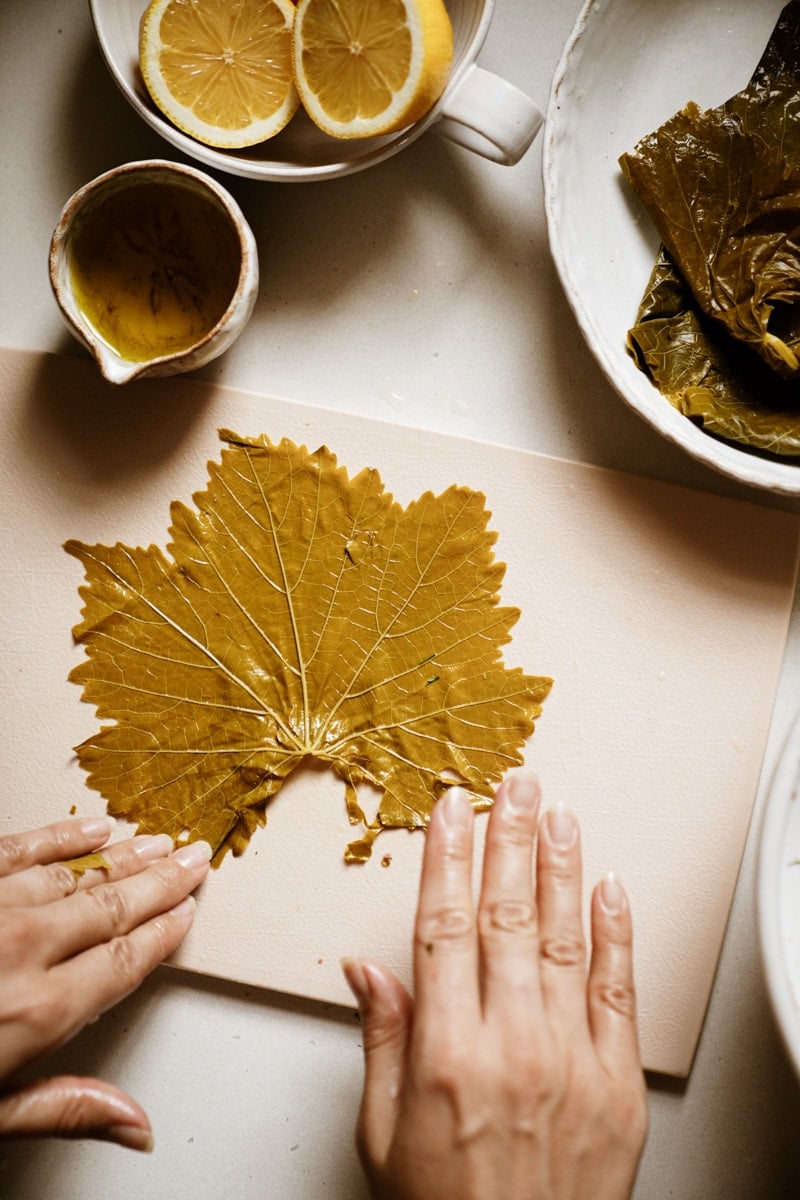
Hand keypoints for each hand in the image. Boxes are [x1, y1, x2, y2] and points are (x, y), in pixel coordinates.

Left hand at [0, 816, 210, 1149]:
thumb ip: (62, 1106)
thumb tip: (133, 1122)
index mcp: (38, 1011)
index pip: (127, 959)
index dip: (166, 930)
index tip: (190, 910)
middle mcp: (23, 949)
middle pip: (115, 907)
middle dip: (163, 881)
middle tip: (196, 858)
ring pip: (78, 872)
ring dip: (124, 855)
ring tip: (156, 840)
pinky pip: (23, 846)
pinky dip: (63, 834)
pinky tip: (91, 826)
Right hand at [342, 774, 646, 1199]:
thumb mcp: (382, 1135)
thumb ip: (380, 1041)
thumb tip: (367, 970)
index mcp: (445, 1055)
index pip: (443, 926)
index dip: (447, 858)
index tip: (450, 811)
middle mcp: (511, 1047)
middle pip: (508, 916)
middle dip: (510, 839)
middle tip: (514, 786)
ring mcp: (571, 1062)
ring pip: (564, 939)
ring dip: (561, 868)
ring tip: (559, 816)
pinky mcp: (617, 1085)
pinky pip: (618, 992)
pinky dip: (616, 935)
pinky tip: (609, 890)